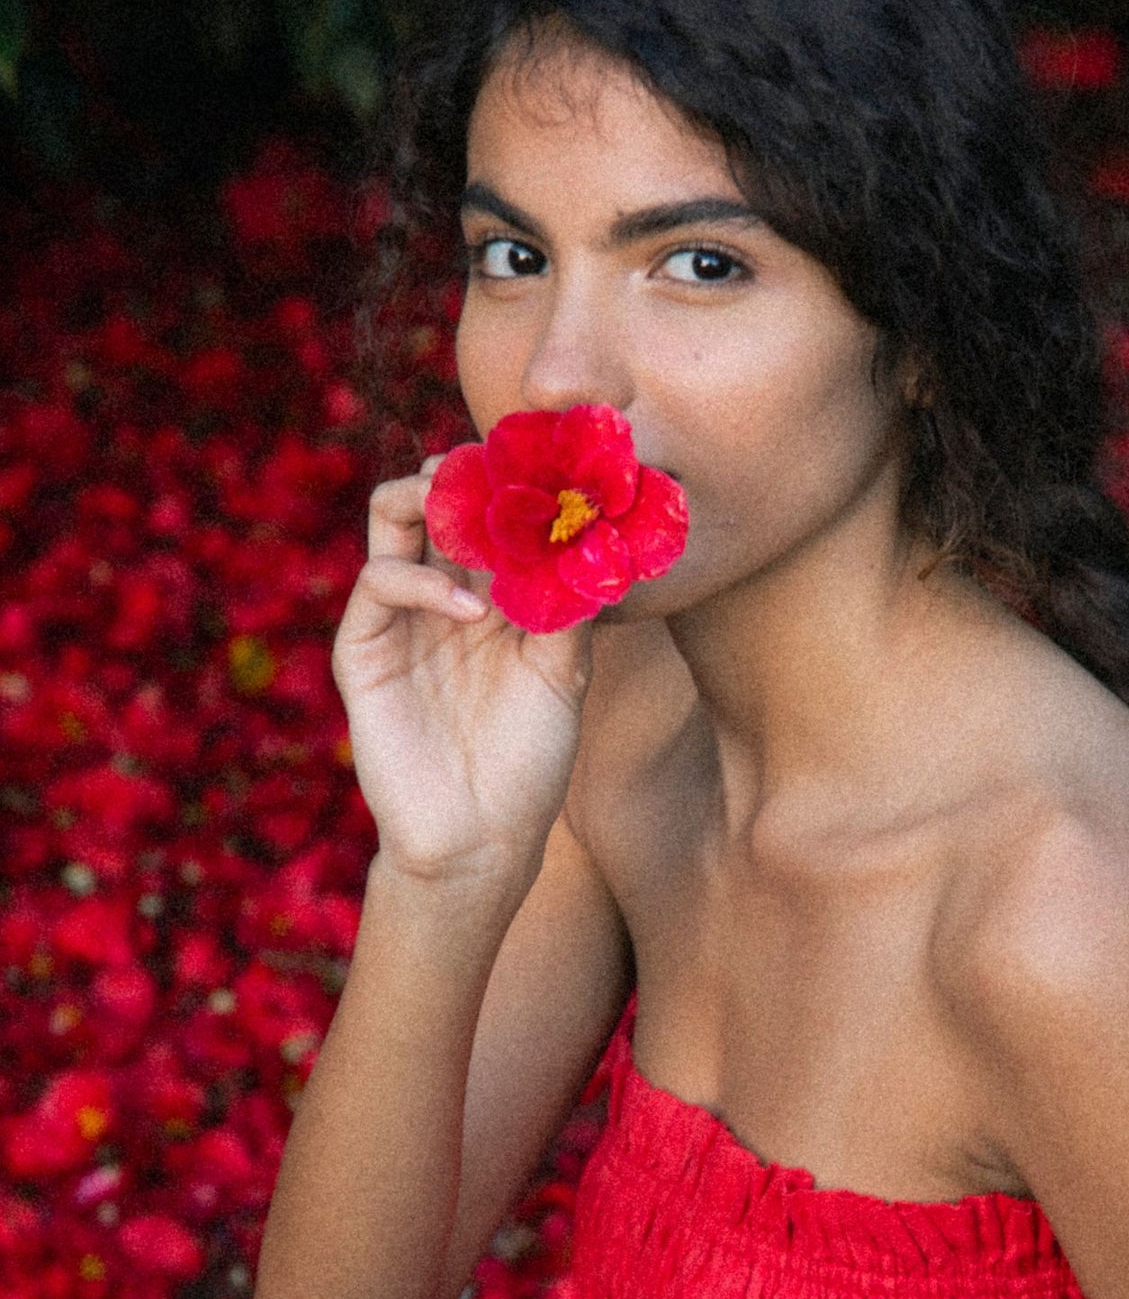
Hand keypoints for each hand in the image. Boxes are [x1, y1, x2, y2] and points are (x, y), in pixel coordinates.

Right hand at [333, 462, 594, 887]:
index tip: (551, 458)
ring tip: (473, 505)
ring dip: (429, 493)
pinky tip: (470, 612)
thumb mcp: (566, 676)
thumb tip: (592, 531)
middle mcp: (443, 594)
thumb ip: (572, 606)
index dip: (513, 478)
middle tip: (505, 463)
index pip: (492, 511)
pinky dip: (422, 580)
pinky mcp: (365, 650)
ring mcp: (400, 617)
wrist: (481, 841)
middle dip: (469, 469)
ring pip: (393, 516)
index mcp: (492, 593)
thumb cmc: (529, 763)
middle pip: (439, 495)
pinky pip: (378, 582)